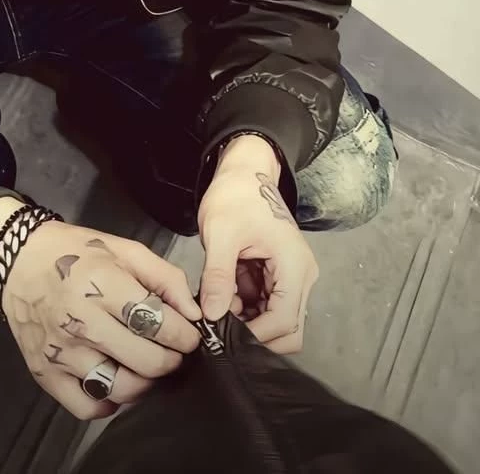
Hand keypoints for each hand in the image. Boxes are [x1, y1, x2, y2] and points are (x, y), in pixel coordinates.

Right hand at [1, 221, 200, 419]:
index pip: (158, 323)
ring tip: (146, 367)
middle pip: (145, 361)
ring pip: (120, 389)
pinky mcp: (44, 373)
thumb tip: (194, 313)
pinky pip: (86, 407)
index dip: (185, 334)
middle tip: (173, 351)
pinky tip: (114, 384)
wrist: (16, 260)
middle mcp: (80, 321)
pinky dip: (108, 404)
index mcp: (101, 283)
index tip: (189, 335)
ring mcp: (61, 351)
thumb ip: (164, 278)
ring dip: (145, 383)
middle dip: (171, 360)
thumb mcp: (124, 249)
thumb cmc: (73, 252)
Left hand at [197, 135, 318, 353]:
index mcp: (294, 266)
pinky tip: (222, 298)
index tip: (222, 337)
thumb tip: (211, 316)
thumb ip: (217, 275)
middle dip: (254, 334)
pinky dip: (244, 309)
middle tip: (220, 329)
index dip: (255, 336)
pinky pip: (264, 306)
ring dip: (247, 322)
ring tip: (217, 308)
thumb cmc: (235, 197)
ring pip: (275, 321)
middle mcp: (300, 277)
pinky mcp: (276, 278)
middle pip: (288, 329)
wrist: (244, 173)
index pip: (284, 321)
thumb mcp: (220, 233)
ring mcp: (290, 278)